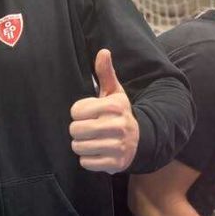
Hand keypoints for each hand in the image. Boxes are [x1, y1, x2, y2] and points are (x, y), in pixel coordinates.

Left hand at [69, 49, 138, 173]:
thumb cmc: (118, 113)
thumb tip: (103, 51)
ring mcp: (118, 146)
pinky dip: (88, 159)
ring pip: (78, 147)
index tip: (87, 114)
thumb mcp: (114, 93)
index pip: (76, 111)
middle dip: (77, 130)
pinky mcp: (115, 164)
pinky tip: (97, 152)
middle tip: (87, 129)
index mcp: (115, 106)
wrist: (139, 141)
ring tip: (92, 140)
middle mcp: (119, 125)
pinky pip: (85, 162)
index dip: (77, 113)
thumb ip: (105, 73)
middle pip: (75, 129)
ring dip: (81, 145)